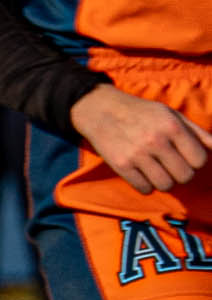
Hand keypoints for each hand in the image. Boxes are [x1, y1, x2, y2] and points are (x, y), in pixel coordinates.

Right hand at [70, 86, 211, 193]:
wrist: (101, 111)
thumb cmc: (142, 113)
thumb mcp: (172, 115)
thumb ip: (197, 133)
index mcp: (172, 127)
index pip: (199, 160)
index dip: (195, 162)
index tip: (186, 158)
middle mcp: (156, 141)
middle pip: (184, 176)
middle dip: (181, 175)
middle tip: (172, 168)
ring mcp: (137, 154)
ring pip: (165, 185)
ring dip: (164, 182)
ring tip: (158, 172)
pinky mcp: (120, 165)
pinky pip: (143, 188)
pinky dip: (146, 186)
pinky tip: (143, 175)